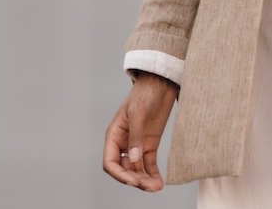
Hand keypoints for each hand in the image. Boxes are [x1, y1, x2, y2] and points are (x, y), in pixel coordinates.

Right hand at [103, 72, 178, 191]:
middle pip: (124, 169)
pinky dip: (153, 173)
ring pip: (137, 169)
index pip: (110, 162)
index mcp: (114, 136)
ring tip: (156, 188)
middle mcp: (123, 143)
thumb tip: (133, 158)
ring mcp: (137, 145)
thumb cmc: (145, 94)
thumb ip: (136, 136)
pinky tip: (159, 183)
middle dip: (134, 179)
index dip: (119, 174)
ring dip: (144, 180)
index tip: (133, 181)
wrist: (161, 84)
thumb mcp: (138, 113)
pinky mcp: (150, 144)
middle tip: (149, 186)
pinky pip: (149, 163)